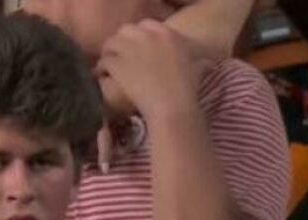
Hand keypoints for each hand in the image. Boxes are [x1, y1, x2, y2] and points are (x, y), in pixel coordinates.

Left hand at [97, 19, 212, 120]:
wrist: (172, 106)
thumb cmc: (187, 91)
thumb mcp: (196, 66)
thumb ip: (194, 57)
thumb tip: (204, 61)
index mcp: (168, 34)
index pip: (146, 24)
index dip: (138, 37)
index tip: (136, 48)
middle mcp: (148, 36)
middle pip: (125, 31)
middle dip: (121, 43)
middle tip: (120, 57)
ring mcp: (131, 49)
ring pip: (111, 43)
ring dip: (108, 54)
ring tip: (108, 67)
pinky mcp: (118, 63)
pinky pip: (104, 61)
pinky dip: (102, 69)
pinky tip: (103, 77)